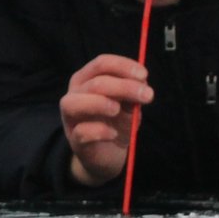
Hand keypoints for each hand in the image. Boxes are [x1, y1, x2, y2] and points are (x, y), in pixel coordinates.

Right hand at [59, 54, 152, 186]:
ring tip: (118, 110)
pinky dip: (100, 131)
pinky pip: (82, 131)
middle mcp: (75, 94)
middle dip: (124, 87)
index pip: (102, 63)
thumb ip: (133, 93)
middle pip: (95, 83)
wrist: (109, 153)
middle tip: (147, 95)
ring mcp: (71, 117)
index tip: (144, 75)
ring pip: (75, 103)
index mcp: (87, 79)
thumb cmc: (117, 122)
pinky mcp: (74, 138)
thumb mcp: (129, 105)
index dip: (123, 66)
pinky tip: (113, 134)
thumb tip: (142, 81)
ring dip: (101, 103)